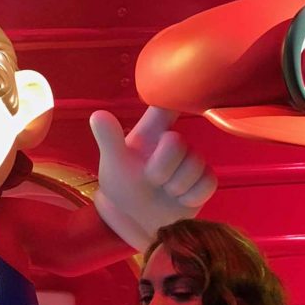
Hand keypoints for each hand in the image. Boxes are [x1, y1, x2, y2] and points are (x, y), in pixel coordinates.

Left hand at [90, 106, 216, 250]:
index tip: (190, 82)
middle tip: (150, 180)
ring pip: (195, 166)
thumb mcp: (113, 163)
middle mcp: (175, 143)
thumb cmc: (123, 186)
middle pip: (178, 144)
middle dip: (161, 169)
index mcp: (152, 132)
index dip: (179, 95)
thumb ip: (109, 139)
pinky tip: (179, 200)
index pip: (167, 107)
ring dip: (175, 187)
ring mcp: (192, 162)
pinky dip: (190, 197)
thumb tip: (97, 114)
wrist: (135, 222)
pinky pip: (207, 184)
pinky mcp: (204, 182)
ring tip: (163, 192)